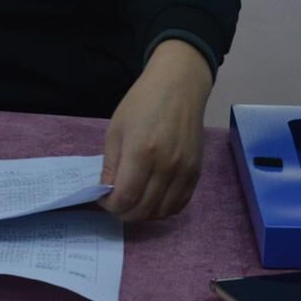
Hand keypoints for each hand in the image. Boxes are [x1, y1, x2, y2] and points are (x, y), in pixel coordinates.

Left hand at [98, 39, 212, 221]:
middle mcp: (166, 166)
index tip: (104, 199)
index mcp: (142, 152)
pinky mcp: (196, 172)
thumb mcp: (116, 129)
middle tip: (116, 203)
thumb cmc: (142, 103)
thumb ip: (111, 164)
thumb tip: (108, 192)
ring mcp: (184, 171)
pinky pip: (179, 204)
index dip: (110, 205)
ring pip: (162, 212)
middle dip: (124, 213)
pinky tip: (152, 199)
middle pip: (143, 210)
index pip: (125, 198)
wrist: (179, 86)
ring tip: (133, 202)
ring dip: (144, 214)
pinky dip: (163, 209)